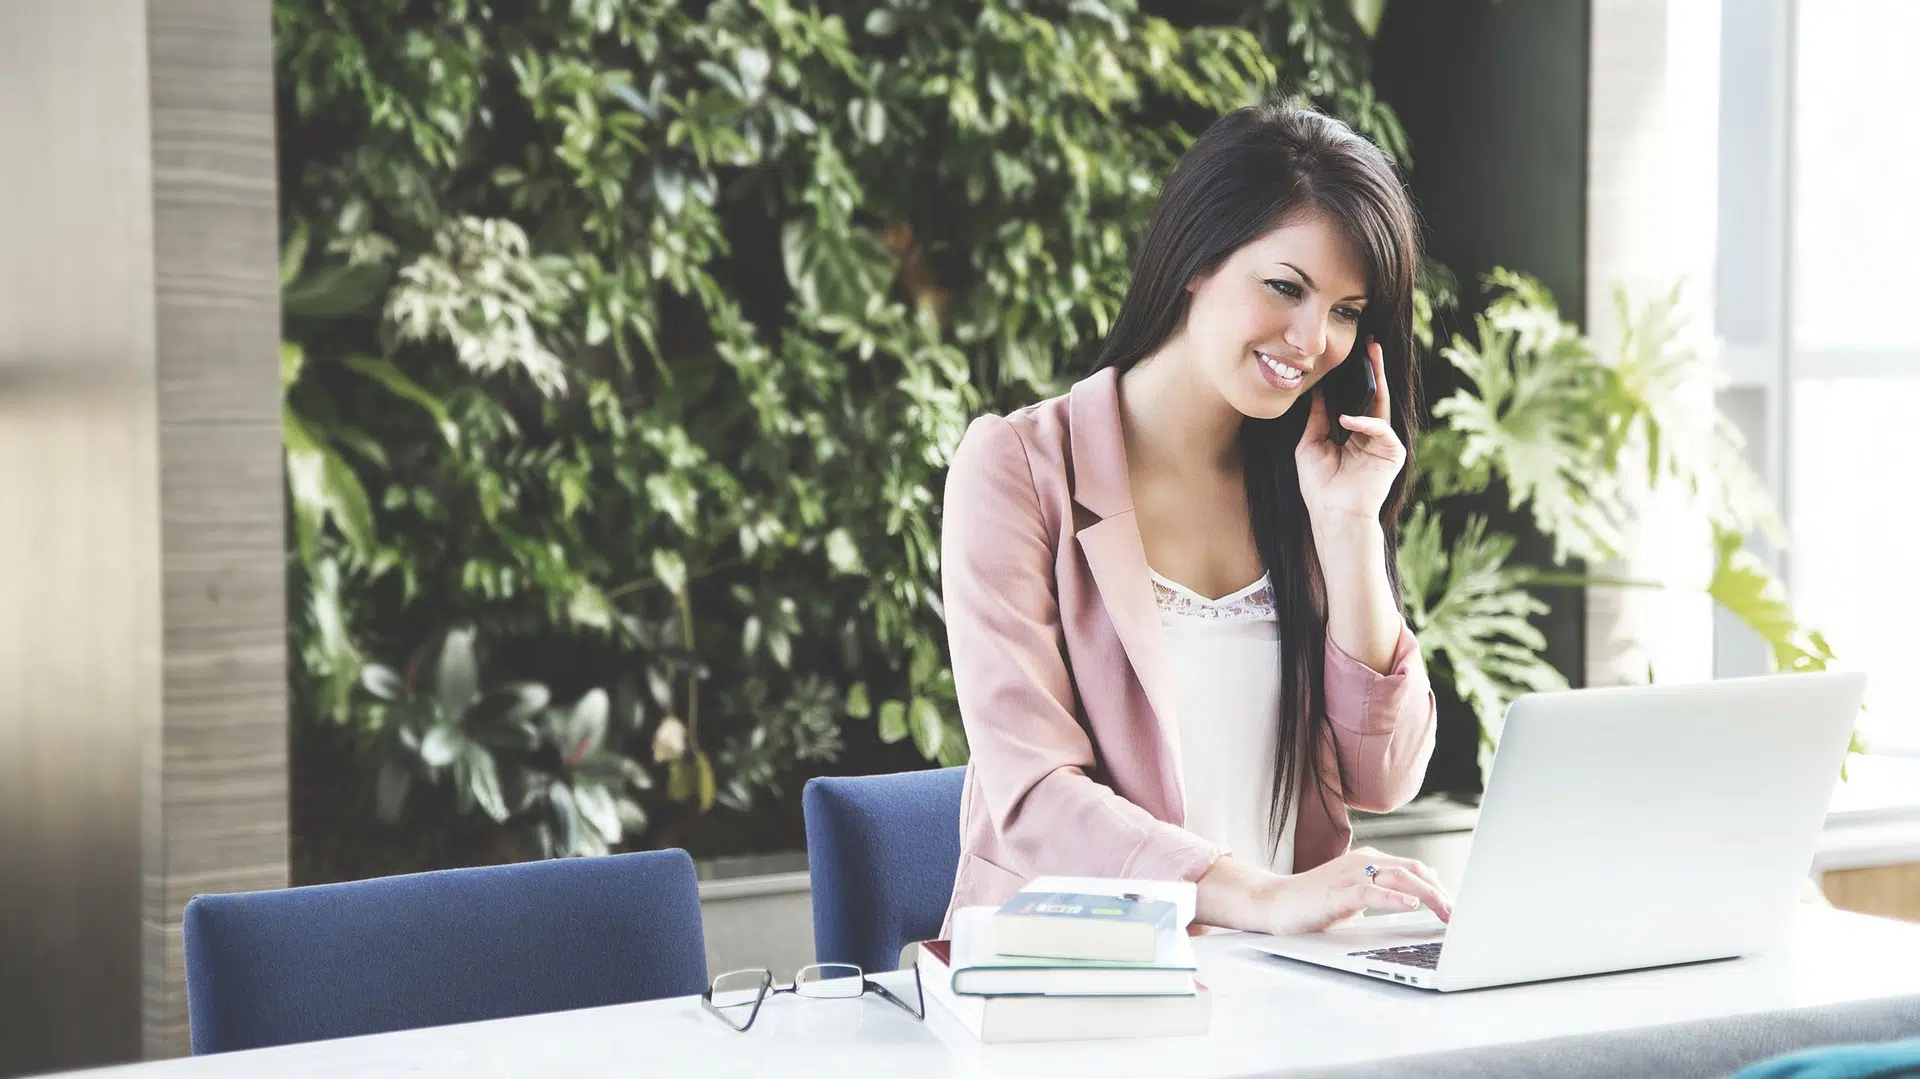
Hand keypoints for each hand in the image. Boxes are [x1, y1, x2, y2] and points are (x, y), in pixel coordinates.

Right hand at [1260, 848, 1452, 936]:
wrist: (1275, 903)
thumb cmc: (1315, 903)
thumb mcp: (1355, 895)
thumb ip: (1381, 891)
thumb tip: (1415, 898)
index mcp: (1369, 861)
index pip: (1415, 868)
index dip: (1439, 886)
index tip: (1456, 907)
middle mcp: (1363, 862)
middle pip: (1413, 870)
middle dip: (1441, 892)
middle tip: (1458, 914)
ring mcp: (1350, 874)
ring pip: (1399, 877)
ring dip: (1428, 895)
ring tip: (1446, 911)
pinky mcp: (1337, 892)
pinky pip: (1371, 891)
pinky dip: (1393, 897)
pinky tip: (1410, 905)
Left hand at [1296, 340, 1405, 526]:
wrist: (1332, 513)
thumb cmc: (1319, 485)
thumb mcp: (1311, 444)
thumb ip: (1317, 418)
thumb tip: (1318, 391)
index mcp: (1353, 434)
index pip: (1356, 399)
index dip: (1354, 378)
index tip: (1350, 354)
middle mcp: (1371, 436)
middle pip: (1374, 396)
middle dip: (1374, 369)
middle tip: (1371, 343)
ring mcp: (1383, 444)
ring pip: (1382, 406)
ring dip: (1377, 381)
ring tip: (1370, 357)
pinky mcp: (1392, 454)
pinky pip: (1382, 431)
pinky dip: (1365, 423)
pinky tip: (1347, 420)